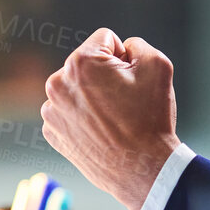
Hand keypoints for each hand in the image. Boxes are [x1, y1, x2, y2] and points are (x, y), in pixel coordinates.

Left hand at [41, 28, 182, 209]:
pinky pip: (70, 111)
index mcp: (80, 63)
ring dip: (93, 96)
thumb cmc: (151, 118)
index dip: (125, 57)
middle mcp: (57, 84)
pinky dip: (84, 117)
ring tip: (113, 119)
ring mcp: (52, 110)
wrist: (142, 169)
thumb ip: (137, 44)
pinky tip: (100, 131)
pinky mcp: (52, 132)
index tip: (131, 82)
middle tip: (124, 102)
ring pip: (78, 88)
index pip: (106, 40)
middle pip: (88, 64)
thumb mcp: (158, 65)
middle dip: (106, 76)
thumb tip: (122, 48)